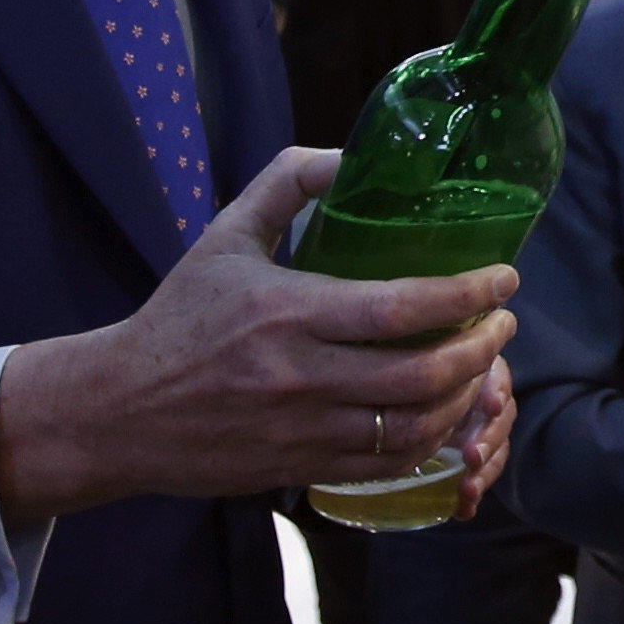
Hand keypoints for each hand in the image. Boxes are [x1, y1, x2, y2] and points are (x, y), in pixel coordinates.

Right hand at [0, 150, 516, 522]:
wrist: (118, 411)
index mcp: (287, 313)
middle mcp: (301, 378)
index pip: (401, 308)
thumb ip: (287, 183)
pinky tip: (447, 410)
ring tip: (484, 363)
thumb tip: (351, 153)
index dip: (467, 294)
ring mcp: (304, 431)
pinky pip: (388, 464)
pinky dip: (432, 438)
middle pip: (421, 374)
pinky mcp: (303, 469)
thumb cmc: (179, 317)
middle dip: (482, 347)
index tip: (505, 277)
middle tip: (505, 321)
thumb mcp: (224, 235)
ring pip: (414, 426)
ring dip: (466, 395)